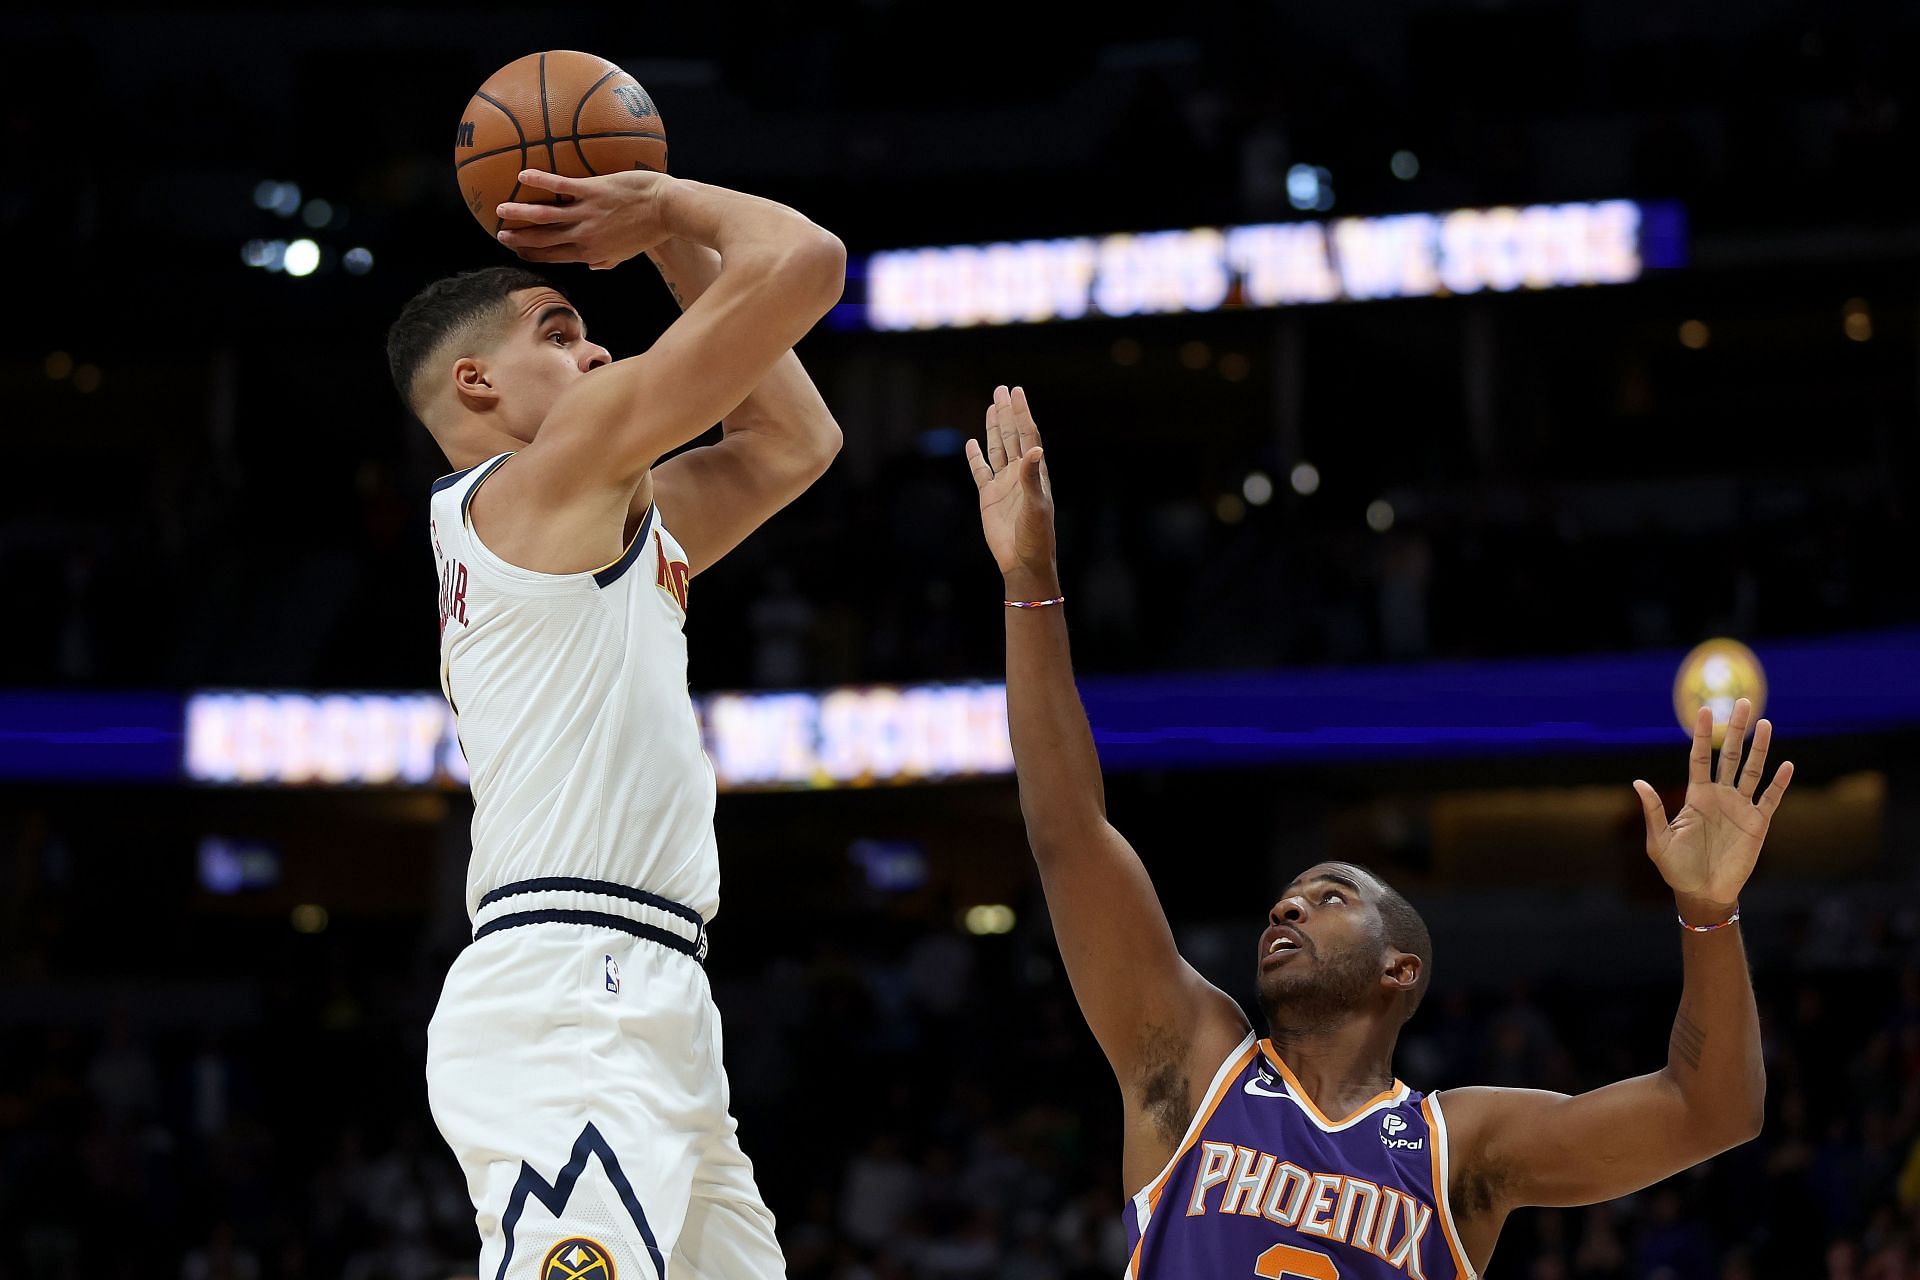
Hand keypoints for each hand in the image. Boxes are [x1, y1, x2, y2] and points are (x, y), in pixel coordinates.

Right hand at [496, 169, 674, 269]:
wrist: (669, 210)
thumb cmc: (650, 230)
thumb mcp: (627, 252)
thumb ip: (607, 260)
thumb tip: (593, 266)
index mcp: (592, 252)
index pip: (556, 256)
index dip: (535, 255)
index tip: (519, 253)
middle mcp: (585, 236)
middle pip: (545, 239)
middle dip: (520, 239)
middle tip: (501, 235)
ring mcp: (587, 214)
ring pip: (545, 216)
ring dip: (520, 213)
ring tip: (501, 210)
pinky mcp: (593, 191)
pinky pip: (560, 186)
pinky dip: (540, 181)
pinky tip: (523, 176)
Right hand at [965, 385, 1056, 584]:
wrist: (1023, 561)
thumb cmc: (1036, 536)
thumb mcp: (1036, 506)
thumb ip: (1031, 477)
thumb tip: (1034, 448)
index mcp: (1035, 472)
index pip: (1028, 435)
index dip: (1022, 414)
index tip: (1017, 393)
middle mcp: (1019, 474)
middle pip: (1012, 436)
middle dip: (1007, 413)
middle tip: (1001, 389)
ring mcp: (1003, 484)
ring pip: (997, 449)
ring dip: (994, 428)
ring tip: (992, 406)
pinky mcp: (988, 497)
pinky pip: (980, 472)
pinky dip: (975, 457)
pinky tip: (972, 443)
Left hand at [1634, 699, 1792, 915]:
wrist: (1702, 893)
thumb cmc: (1676, 868)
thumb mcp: (1659, 840)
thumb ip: (1652, 811)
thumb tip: (1638, 782)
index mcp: (1695, 796)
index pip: (1700, 757)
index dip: (1703, 734)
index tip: (1705, 710)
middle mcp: (1720, 796)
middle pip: (1730, 756)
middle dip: (1736, 730)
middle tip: (1742, 702)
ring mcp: (1740, 808)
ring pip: (1752, 771)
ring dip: (1760, 748)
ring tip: (1765, 723)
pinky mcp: (1758, 824)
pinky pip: (1770, 799)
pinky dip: (1779, 782)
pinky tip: (1787, 764)